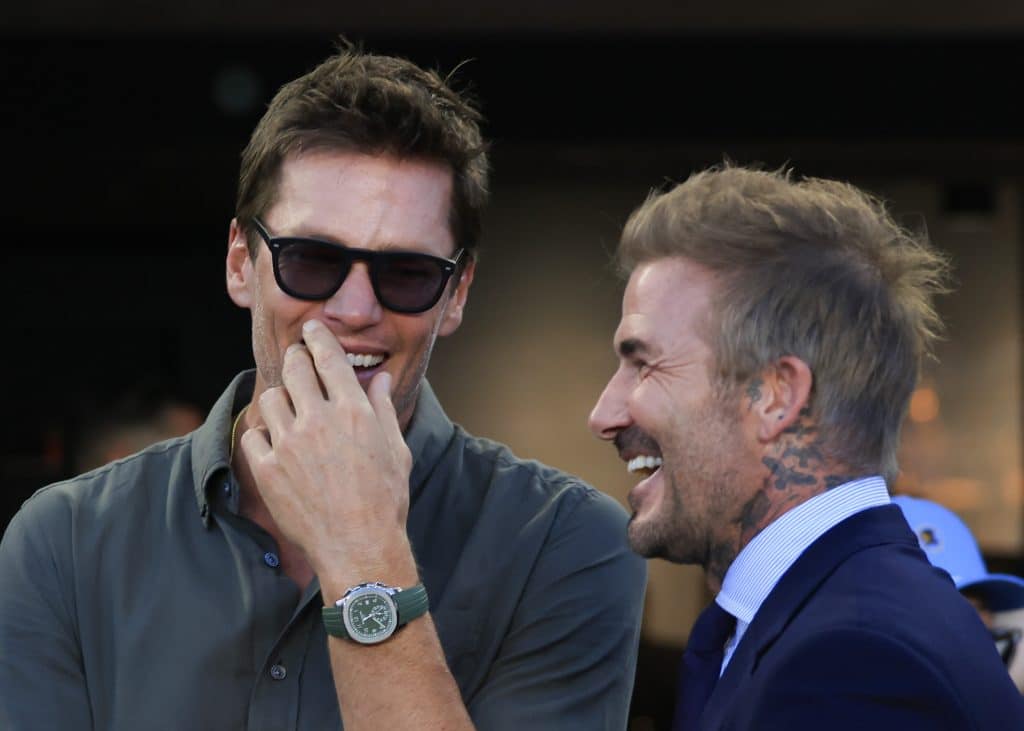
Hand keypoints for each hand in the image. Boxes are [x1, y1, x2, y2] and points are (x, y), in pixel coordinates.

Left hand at [240, 319, 413, 580]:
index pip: (329, 358)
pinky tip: (276, 442)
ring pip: (270, 398)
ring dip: (280, 397)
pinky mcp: (267, 469)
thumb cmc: (385, 500)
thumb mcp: (396, 449)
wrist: (358, 546)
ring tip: (289, 408)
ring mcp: (289, 444)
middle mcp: (318, 420)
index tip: (312, 330)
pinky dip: (263, 434)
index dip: (318, 337)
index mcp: (353, 411)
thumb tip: (380, 379)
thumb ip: (383, 408)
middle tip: (297, 361)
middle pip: (294, 369)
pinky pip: (254, 435)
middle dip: (295, 358)